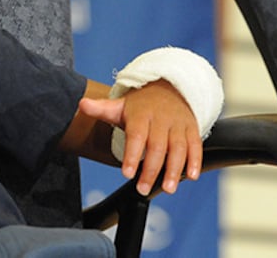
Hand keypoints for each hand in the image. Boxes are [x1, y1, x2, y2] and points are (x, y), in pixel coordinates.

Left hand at [78, 79, 201, 195]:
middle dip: (151, 170)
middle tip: (142, 189)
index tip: (127, 174)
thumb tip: (82, 104)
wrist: (168, 88)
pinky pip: (195, 145)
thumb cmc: (140, 106)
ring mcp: (177, 125)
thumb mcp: (119, 105)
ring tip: (167, 189)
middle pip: (157, 147)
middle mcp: (161, 120)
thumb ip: (100, 109)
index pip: (136, 136)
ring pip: (178, 148)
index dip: (132, 155)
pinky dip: (194, 161)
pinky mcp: (191, 129)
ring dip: (174, 170)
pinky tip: (191, 176)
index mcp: (141, 115)